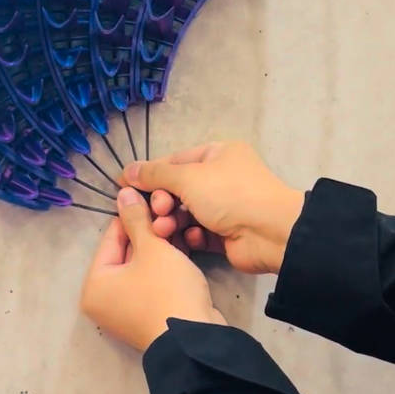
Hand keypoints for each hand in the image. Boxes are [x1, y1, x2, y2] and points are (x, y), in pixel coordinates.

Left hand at [80, 187, 226, 351]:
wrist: (197, 339)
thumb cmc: (166, 290)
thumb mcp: (153, 248)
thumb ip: (136, 219)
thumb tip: (123, 192)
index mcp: (95, 285)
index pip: (112, 236)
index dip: (133, 214)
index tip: (152, 196)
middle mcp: (106, 299)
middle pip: (127, 251)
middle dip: (151, 232)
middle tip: (170, 211)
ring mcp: (128, 309)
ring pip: (144, 265)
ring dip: (162, 246)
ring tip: (181, 224)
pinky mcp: (150, 313)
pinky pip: (154, 280)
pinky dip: (167, 265)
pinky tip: (186, 244)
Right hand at [121, 142, 303, 274]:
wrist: (270, 233)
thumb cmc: (230, 194)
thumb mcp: (188, 177)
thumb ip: (155, 174)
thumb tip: (128, 170)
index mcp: (217, 155)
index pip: (174, 161)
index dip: (149, 174)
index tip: (124, 186)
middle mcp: (220, 178)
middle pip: (178, 189)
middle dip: (163, 201)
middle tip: (159, 211)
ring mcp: (224, 207)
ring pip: (185, 212)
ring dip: (172, 221)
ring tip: (166, 229)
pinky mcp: (225, 234)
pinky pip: (198, 232)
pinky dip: (191, 235)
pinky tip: (190, 239)